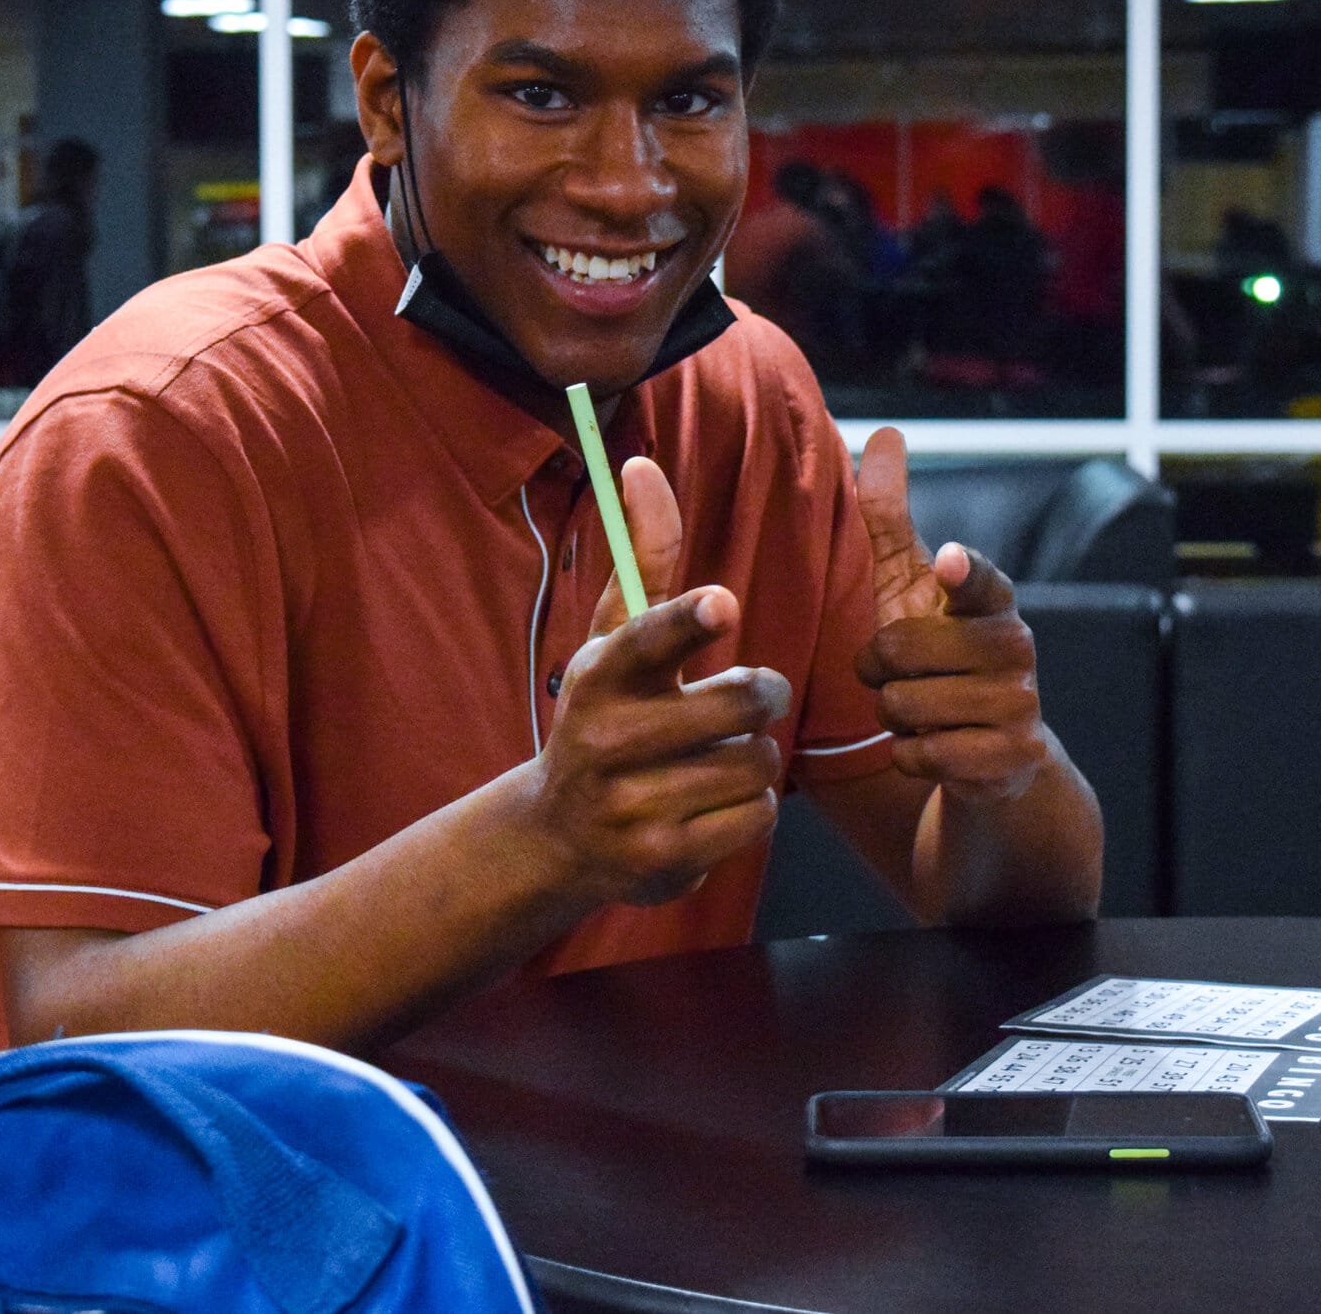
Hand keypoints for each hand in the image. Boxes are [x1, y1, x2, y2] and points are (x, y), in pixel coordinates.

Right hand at [525, 456, 787, 907]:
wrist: (558, 833)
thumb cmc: (605, 715)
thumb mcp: (614, 638)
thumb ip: (643, 555)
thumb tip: (642, 462)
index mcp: (602, 673)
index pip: (647, 639)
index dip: (688, 619)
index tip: (723, 602)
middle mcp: (608, 738)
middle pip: (740, 704)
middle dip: (762, 697)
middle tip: (750, 698)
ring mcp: (631, 803)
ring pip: (755, 764)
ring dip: (755, 758)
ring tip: (719, 758)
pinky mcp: (660, 858)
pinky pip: (754, 819)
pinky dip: (750, 810)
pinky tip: (713, 805)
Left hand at [852, 427, 1050, 802]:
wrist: (992, 754)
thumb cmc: (938, 654)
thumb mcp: (910, 587)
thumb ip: (891, 517)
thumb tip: (883, 433)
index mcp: (992, 599)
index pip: (981, 581)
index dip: (964, 573)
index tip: (951, 562)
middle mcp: (1015, 645)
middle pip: (899, 650)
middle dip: (878, 667)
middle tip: (904, 672)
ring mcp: (1019, 704)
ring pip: (902, 705)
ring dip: (894, 714)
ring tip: (925, 710)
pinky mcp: (1010, 758)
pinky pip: (919, 754)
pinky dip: (911, 754)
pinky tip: (938, 747)